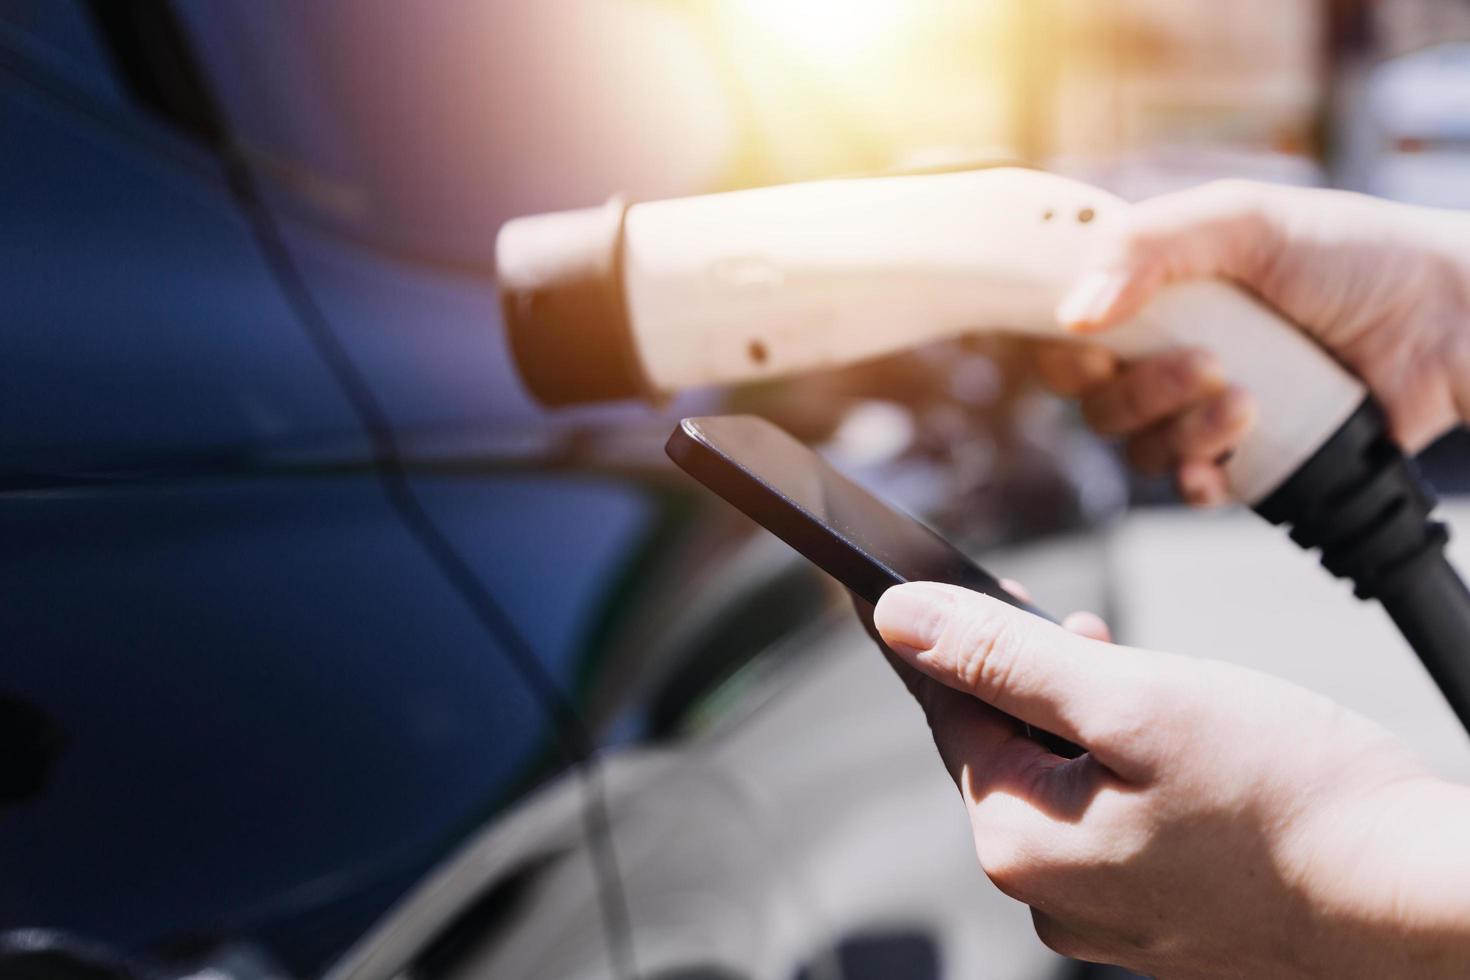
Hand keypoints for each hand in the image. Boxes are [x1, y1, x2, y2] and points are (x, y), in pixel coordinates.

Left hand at [871, 580, 1469, 977]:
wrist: (1416, 896)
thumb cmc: (1292, 796)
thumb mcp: (1131, 696)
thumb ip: (1003, 657)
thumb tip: (899, 620)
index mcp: (1019, 842)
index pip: (949, 712)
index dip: (953, 638)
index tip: (939, 586)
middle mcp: (1047, 895)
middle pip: (1005, 749)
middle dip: (1038, 682)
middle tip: (1094, 635)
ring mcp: (1104, 916)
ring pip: (1062, 783)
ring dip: (1087, 723)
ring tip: (1153, 688)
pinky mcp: (1158, 916)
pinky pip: (1110, 824)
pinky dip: (1127, 774)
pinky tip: (1181, 751)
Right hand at [1035, 180, 1469, 504]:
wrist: (1451, 319)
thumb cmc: (1355, 254)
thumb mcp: (1244, 220)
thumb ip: (1149, 247)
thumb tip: (1076, 315)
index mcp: (1156, 293)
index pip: (1070, 334)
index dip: (1067, 352)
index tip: (1096, 346)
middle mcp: (1170, 352)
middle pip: (1099, 402)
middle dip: (1143, 391)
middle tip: (1209, 363)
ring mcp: (1205, 409)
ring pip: (1141, 448)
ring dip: (1183, 432)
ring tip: (1249, 402)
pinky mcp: (1247, 458)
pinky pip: (1188, 486)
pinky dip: (1196, 478)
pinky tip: (1226, 460)